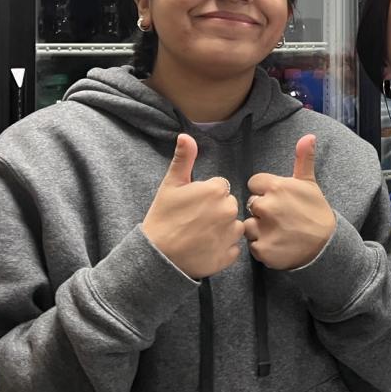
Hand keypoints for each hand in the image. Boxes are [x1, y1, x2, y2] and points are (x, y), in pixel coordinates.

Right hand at [142, 134, 243, 278]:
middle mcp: (229, 210)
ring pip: (234, 226)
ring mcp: (231, 234)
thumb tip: (186, 135)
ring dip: (222, 230)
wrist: (157, 256)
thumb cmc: (163, 218)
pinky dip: (222, 248)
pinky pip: (233, 247)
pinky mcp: (230, 255)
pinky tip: (206, 248)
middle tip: (195, 221)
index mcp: (217, 190)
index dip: (205, 196)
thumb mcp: (170, 185)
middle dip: (216, 211)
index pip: (219, 188)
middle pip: (228, 205)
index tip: (192, 206)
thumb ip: (183, 159)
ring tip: (200, 235)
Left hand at [244, 135, 336, 269]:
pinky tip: (276, 244)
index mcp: (276, 187)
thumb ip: (303, 159)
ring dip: (259, 229)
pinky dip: (262, 246)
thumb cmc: (316, 211)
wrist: (326, 244)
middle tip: (280, 217)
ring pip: (248, 225)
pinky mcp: (262, 249)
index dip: (264, 191)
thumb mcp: (310, 183)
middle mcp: (268, 206)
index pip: (254, 183)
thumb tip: (309, 135)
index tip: (278, 199)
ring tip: (277, 231)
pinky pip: (252, 245)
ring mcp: (264, 229)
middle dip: (262, 210)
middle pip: (250, 204)